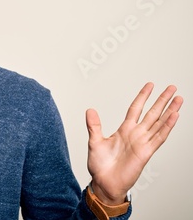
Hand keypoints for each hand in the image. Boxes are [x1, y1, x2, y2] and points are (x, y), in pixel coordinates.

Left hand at [86, 82, 182, 204]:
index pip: (136, 109)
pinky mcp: (146, 152)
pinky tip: (174, 115)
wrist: (104, 183)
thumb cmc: (100, 165)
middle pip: (152, 113)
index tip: (150, 85)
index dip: (143, 97)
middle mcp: (136, 134)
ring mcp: (142, 143)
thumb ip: (94, 125)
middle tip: (171, 88)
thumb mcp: (94, 141)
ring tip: (178, 99)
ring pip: (159, 123)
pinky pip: (159, 137)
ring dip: (169, 111)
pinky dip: (167, 126)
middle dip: (162, 100)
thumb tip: (89, 110)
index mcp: (124, 130)